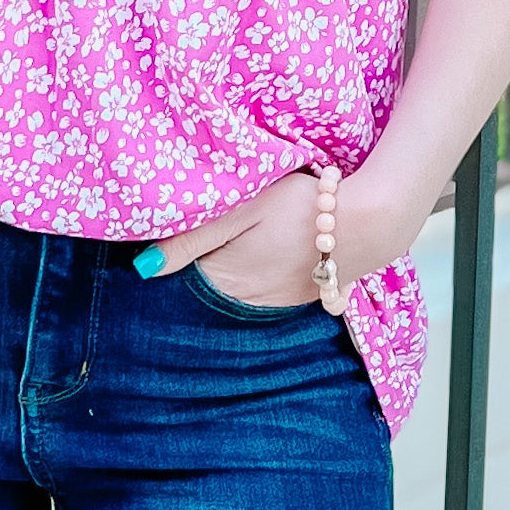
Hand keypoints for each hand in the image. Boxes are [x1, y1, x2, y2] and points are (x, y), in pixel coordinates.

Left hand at [144, 163, 425, 315]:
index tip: (175, 233)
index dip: (177, 254)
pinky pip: (267, 291)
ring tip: (244, 239)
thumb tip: (144, 268)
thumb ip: (193, 237)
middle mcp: (248, 301)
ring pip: (238, 290)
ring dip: (234, 270)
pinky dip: (261, 275)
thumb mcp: (242, 209)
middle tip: (211, 234)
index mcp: (226, 279)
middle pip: (210, 285)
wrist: (366, 224)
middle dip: (203, 264)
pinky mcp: (301, 297)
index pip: (183, 275)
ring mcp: (276, 303)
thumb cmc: (301, 207)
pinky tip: (271, 250)